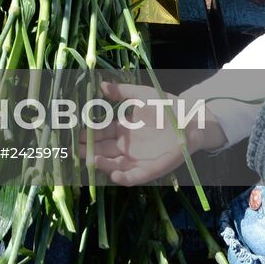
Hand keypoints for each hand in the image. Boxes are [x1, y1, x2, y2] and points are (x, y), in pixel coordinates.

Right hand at [86, 81, 225, 185]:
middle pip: (103, 151)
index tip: (72, 132)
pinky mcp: (152, 169)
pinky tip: (112, 174)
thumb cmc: (167, 106)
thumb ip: (122, 92)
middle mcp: (127, 146)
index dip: (87, 134)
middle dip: (88, 151)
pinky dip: (123, 178)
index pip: (99, 134)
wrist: (192, 119)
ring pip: (115, 165)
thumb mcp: (142, 95)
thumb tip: (100, 85)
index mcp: (123, 129)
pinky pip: (135, 176)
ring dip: (102, 165)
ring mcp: (138, 159)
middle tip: (72, 149)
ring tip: (90, 160)